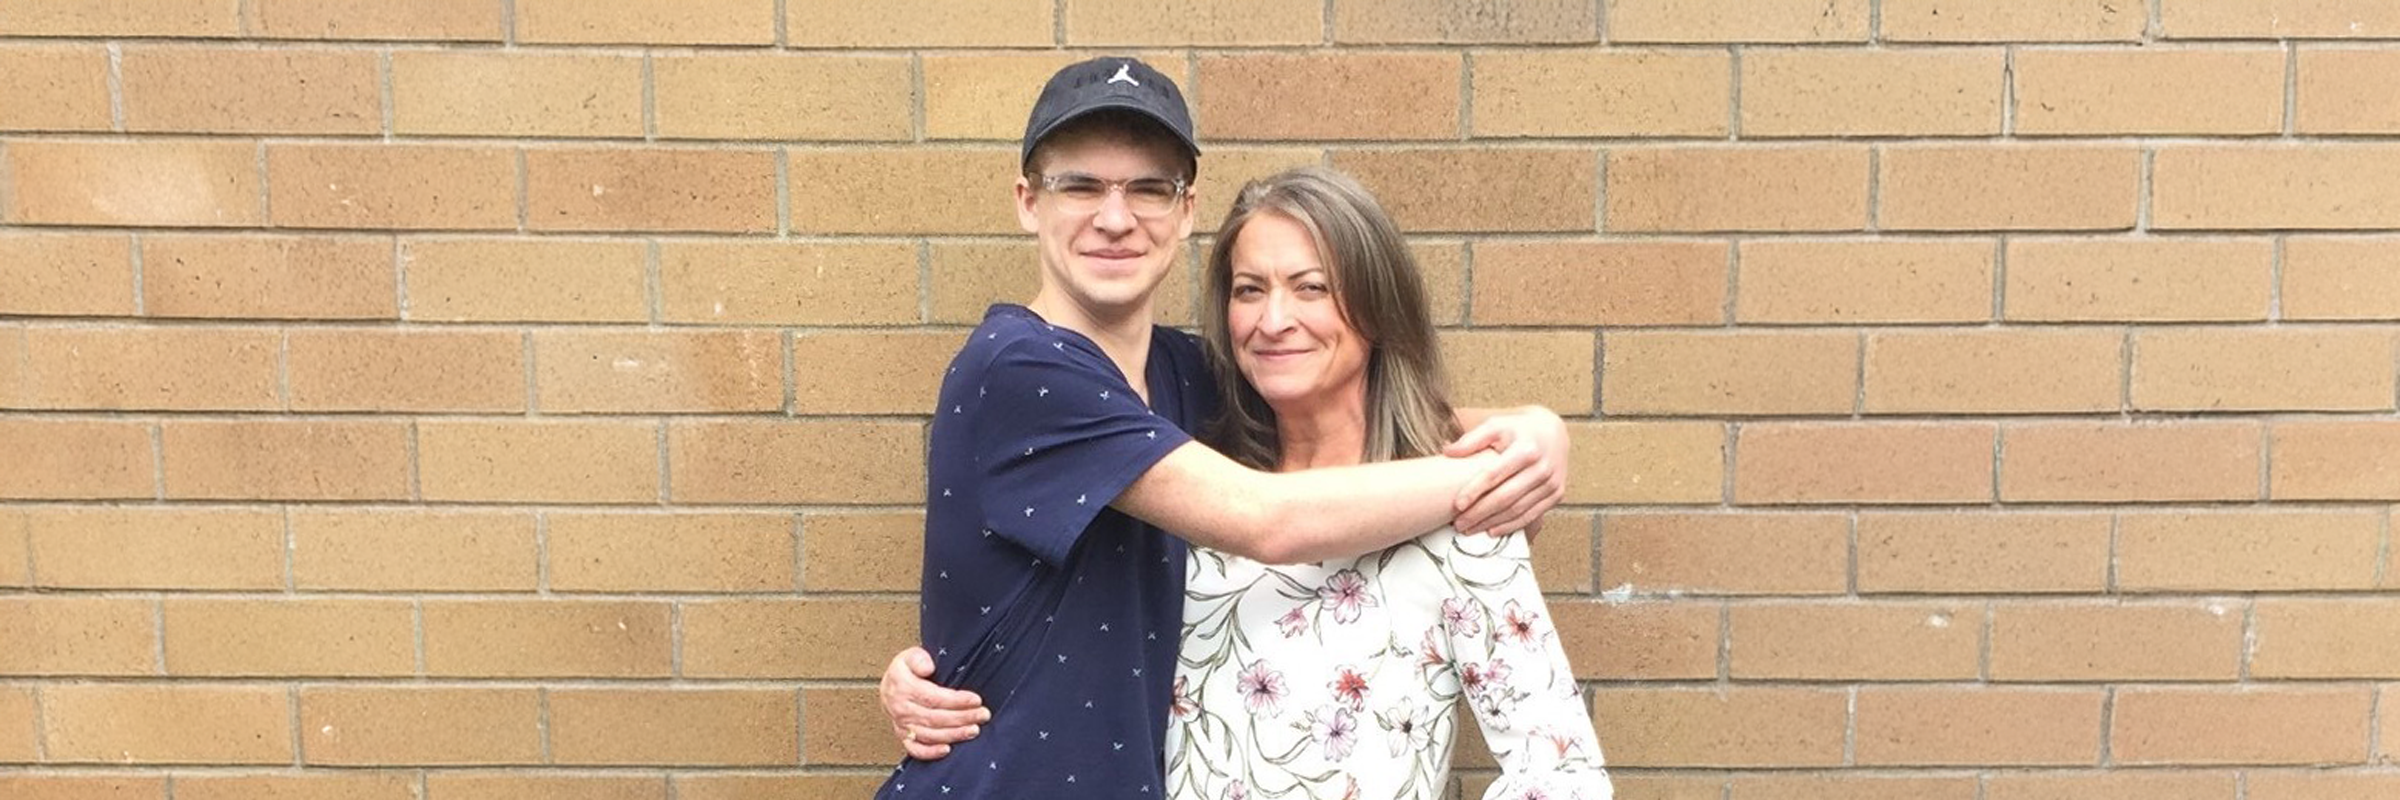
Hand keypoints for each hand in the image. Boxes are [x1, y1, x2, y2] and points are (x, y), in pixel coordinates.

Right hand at [879, 646, 988, 759]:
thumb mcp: (910, 656)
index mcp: (903, 687)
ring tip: (974, 730)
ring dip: (953, 734)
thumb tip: (928, 667)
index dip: (956, 700)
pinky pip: (915, 749)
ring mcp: (901, 725)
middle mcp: (901, 708)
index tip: (976, 700)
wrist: (890, 686)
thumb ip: (918, 658)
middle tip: (983, 715)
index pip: (933, 697)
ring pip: (929, 734)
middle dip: (962, 718)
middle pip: (935, 718)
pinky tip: (947, 750)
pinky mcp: (903, 736)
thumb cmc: (906, 670)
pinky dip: (930, 752)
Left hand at [1444, 406, 1568, 535]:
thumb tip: (1447, 451)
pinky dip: (1511, 526)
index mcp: (1526, 449)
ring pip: (1518, 510)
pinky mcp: (1556, 494)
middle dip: (1480, 513)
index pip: (1495, 474)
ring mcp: (1551, 483)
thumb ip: (1472, 438)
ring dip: (1492, 523)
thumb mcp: (1496, 425)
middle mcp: (1542, 467)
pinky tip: (1492, 531)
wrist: (1553, 431)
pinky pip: (1531, 515)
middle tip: (1459, 524)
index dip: (1475, 490)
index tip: (1457, 505)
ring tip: (1470, 529)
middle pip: (1506, 497)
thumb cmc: (1519, 429)